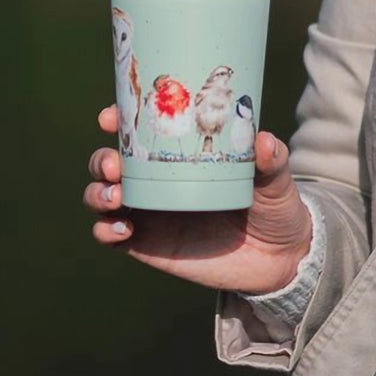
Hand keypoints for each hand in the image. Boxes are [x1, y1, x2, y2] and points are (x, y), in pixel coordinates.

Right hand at [84, 105, 314, 294]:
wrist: (277, 258)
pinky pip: (110, 234)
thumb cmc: (274, 206)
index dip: (118, 119)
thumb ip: (271, 160)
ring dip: (98, 192)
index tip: (112, 117)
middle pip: (110, 161)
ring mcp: (149, 211)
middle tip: (116, 165)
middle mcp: (157, 179)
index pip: (140, 130)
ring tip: (117, 197)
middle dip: (102, 159)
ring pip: (102, 195)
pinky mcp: (147, 244)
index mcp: (181, 154)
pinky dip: (105, 229)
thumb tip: (261, 139)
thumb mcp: (275, 180)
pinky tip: (123, 229)